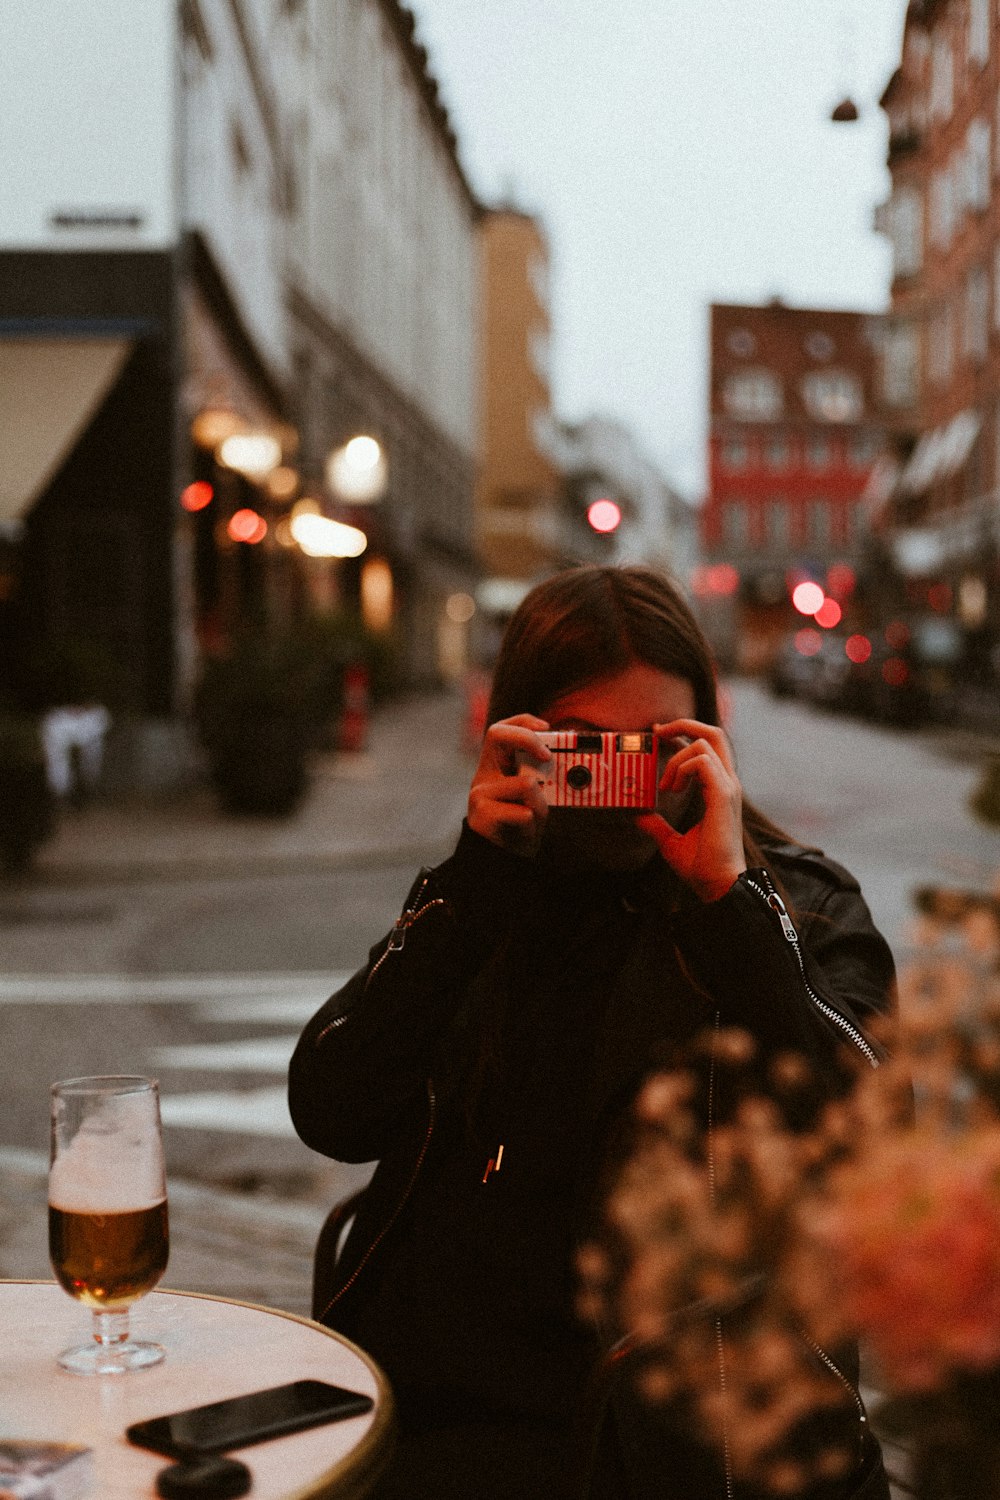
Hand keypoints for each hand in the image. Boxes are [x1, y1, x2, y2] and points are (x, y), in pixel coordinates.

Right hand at [467, 714, 551, 856]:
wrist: (504, 861)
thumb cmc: (522, 824)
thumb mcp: (536, 796)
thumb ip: (543, 777)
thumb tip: (571, 762)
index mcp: (495, 766)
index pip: (501, 729)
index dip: (523, 722)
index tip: (547, 728)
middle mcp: (483, 775)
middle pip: (497, 735)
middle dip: (528, 739)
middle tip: (548, 756)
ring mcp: (479, 794)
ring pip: (525, 783)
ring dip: (540, 803)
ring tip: (534, 818)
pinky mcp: (481, 816)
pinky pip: (522, 812)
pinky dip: (532, 823)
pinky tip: (524, 831)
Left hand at [635, 719, 746, 901]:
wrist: (718, 884)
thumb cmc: (701, 866)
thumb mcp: (670, 841)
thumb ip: (657, 825)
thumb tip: (638, 816)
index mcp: (719, 789)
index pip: (707, 746)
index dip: (684, 734)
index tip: (659, 736)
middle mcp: (727, 783)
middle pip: (714, 733)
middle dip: (684, 724)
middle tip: (658, 732)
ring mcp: (728, 787)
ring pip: (705, 743)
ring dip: (678, 758)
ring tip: (666, 785)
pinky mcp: (723, 795)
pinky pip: (703, 761)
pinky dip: (683, 767)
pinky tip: (672, 789)